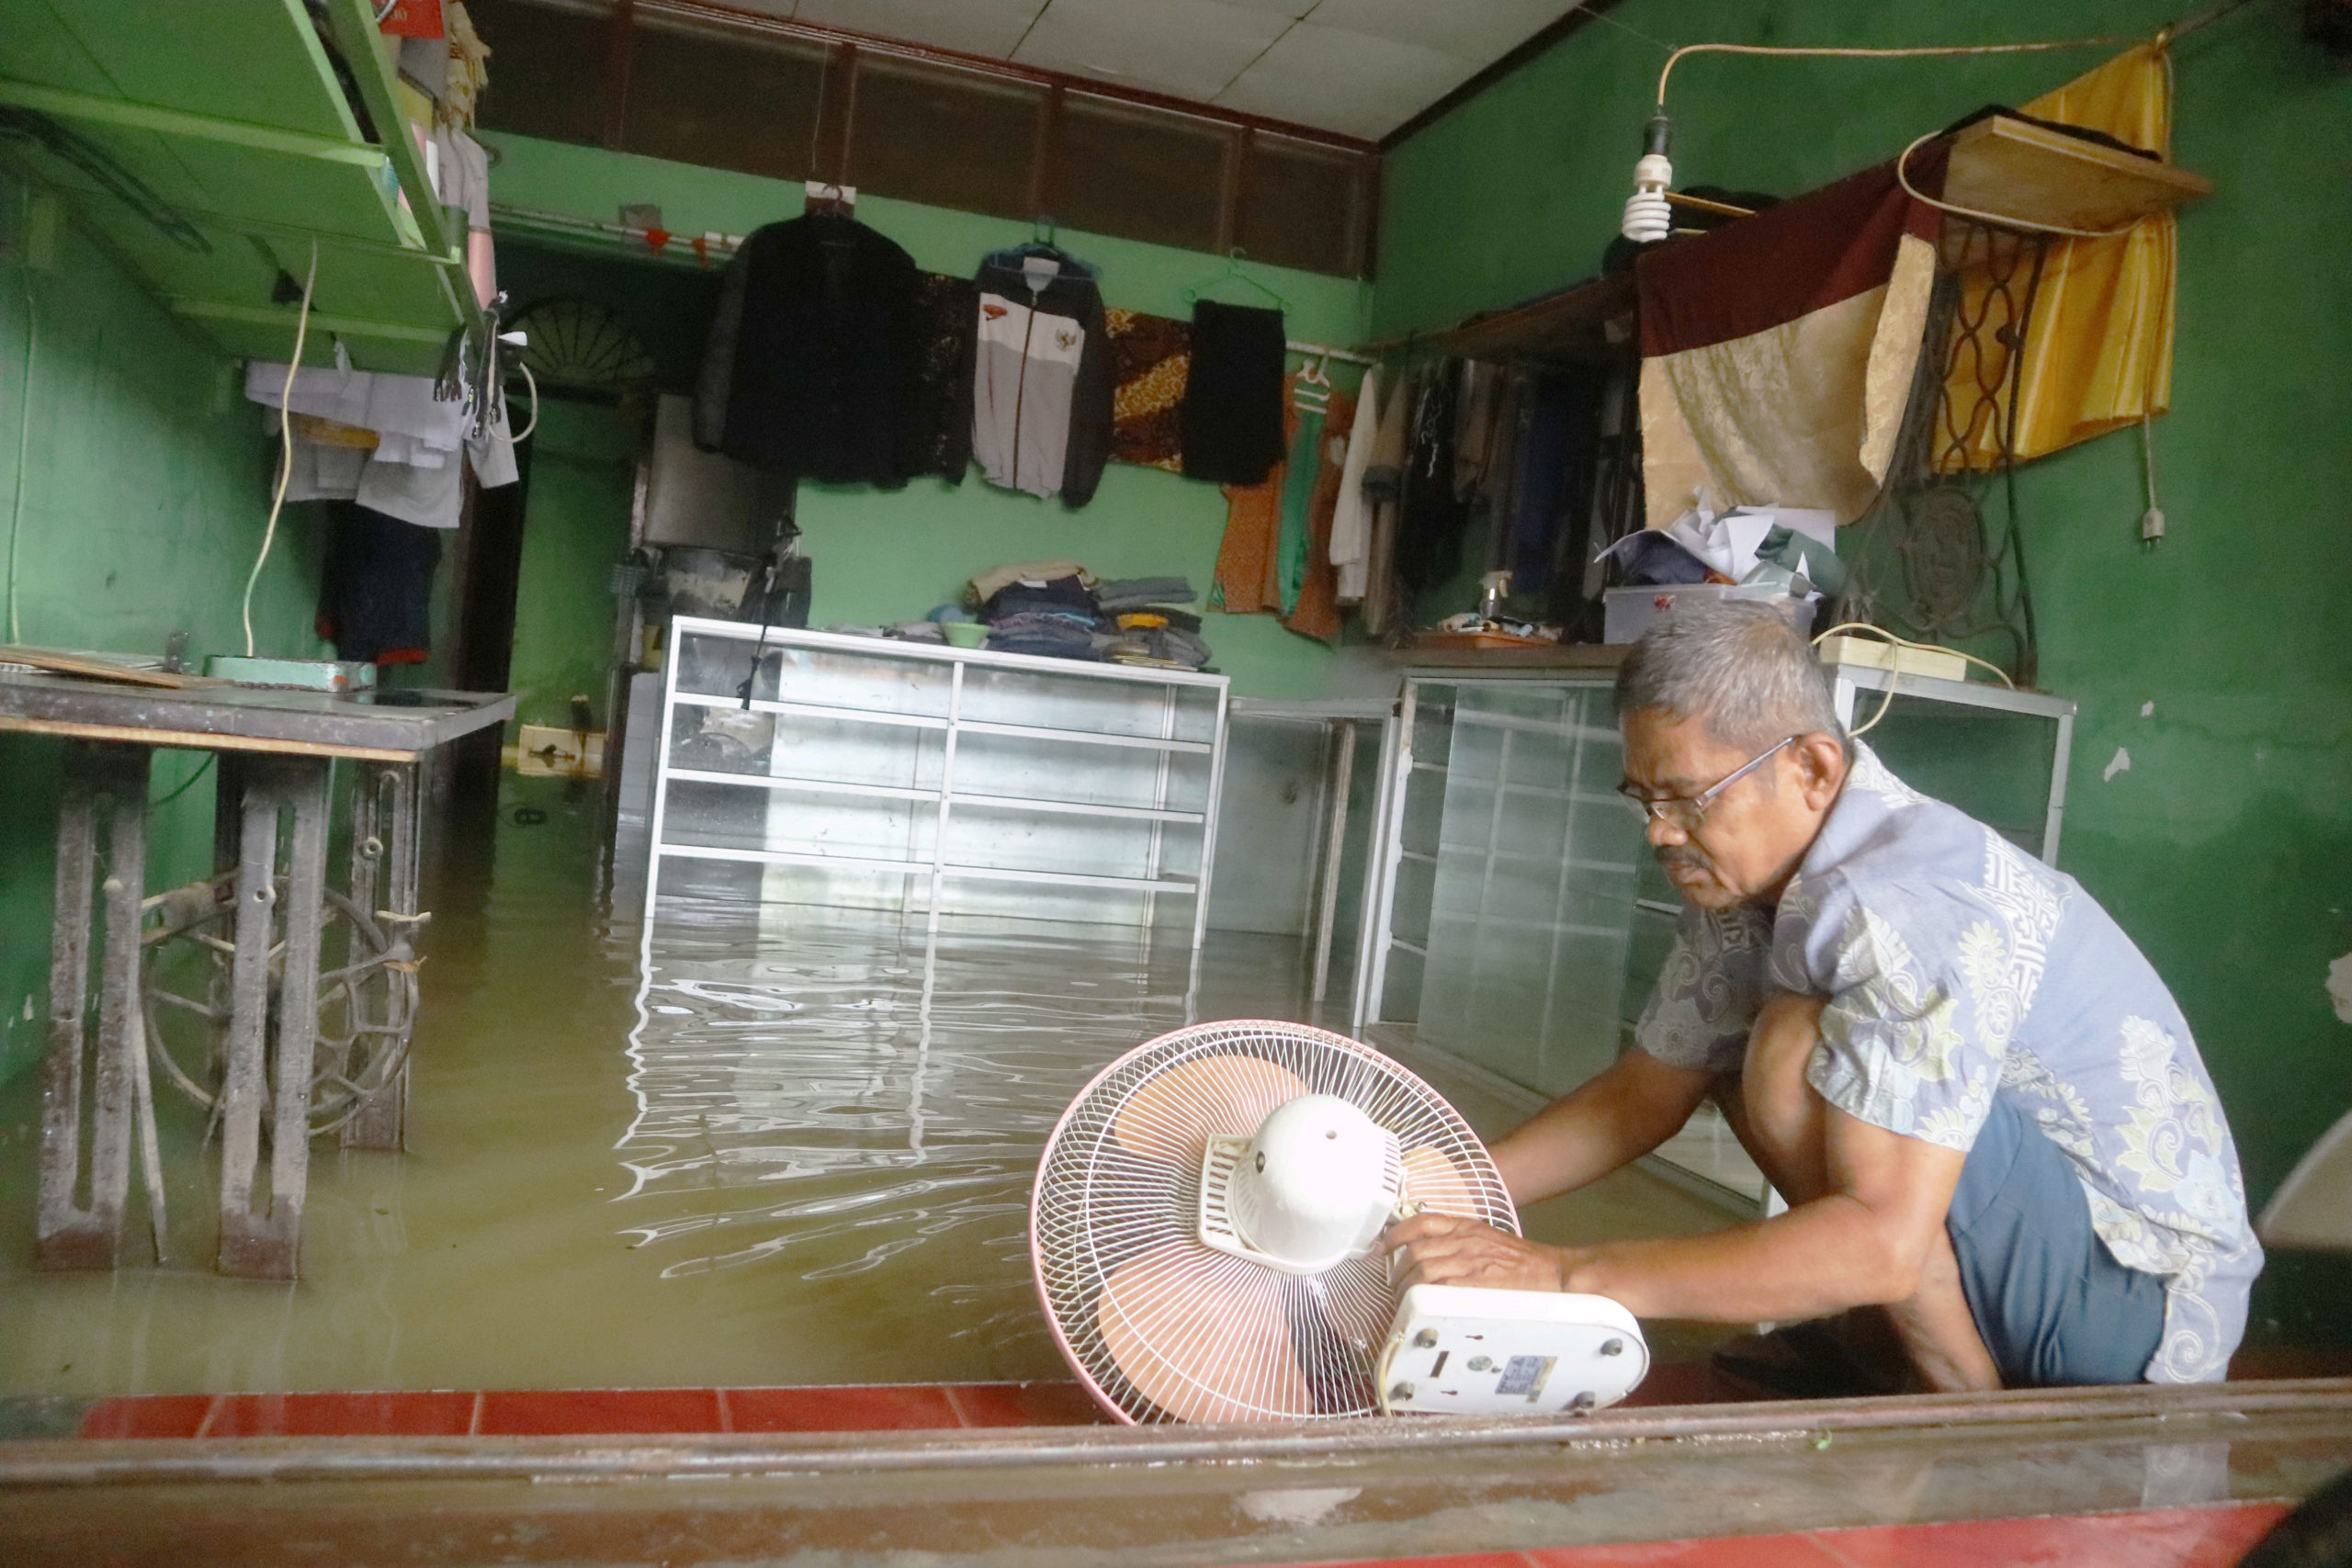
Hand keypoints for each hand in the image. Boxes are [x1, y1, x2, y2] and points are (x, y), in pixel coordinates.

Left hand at [1381, 1211, 1566, 1292]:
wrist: (1555, 1274)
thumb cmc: (1526, 1263)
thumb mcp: (1489, 1239)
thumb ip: (1461, 1241)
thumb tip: (1432, 1253)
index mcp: (1468, 1227)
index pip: (1421, 1222)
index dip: (1396, 1233)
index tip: (1384, 1246)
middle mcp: (1466, 1240)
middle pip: (1415, 1250)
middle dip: (1397, 1270)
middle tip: (1394, 1285)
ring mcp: (1471, 1262)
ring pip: (1422, 1271)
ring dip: (1407, 1288)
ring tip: (1405, 1300)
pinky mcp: (1478, 1284)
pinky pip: (1440, 1288)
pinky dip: (1425, 1297)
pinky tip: (1423, 1305)